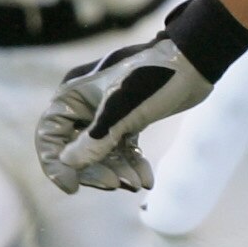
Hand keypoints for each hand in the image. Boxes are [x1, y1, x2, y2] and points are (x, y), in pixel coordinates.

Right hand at [37, 0, 247, 191]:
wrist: (196, 60)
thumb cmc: (156, 76)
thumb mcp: (124, 110)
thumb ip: (97, 138)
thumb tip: (68, 163)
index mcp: (74, 94)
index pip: (51, 133)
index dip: (55, 163)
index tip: (73, 187)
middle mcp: (87, 103)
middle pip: (77, 147)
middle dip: (95, 169)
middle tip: (116, 185)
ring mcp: (109, 111)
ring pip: (103, 151)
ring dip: (118, 170)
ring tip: (137, 184)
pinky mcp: (131, 117)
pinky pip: (123, 147)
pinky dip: (132, 163)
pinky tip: (146, 181)